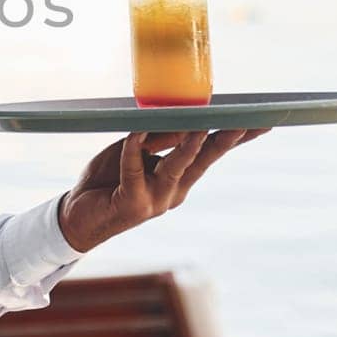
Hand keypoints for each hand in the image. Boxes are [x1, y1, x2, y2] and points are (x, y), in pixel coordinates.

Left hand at [57, 128, 270, 251]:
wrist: (76, 218)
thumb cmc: (107, 181)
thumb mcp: (133, 153)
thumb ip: (155, 140)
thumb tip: (180, 119)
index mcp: (178, 179)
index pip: (212, 153)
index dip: (236, 138)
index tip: (261, 120)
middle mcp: (174, 191)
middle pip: (204, 159)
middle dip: (226, 139)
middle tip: (248, 121)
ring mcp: (156, 200)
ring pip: (177, 167)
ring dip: (190, 145)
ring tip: (201, 126)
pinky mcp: (133, 204)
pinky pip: (134, 170)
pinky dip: (134, 149)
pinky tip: (137, 133)